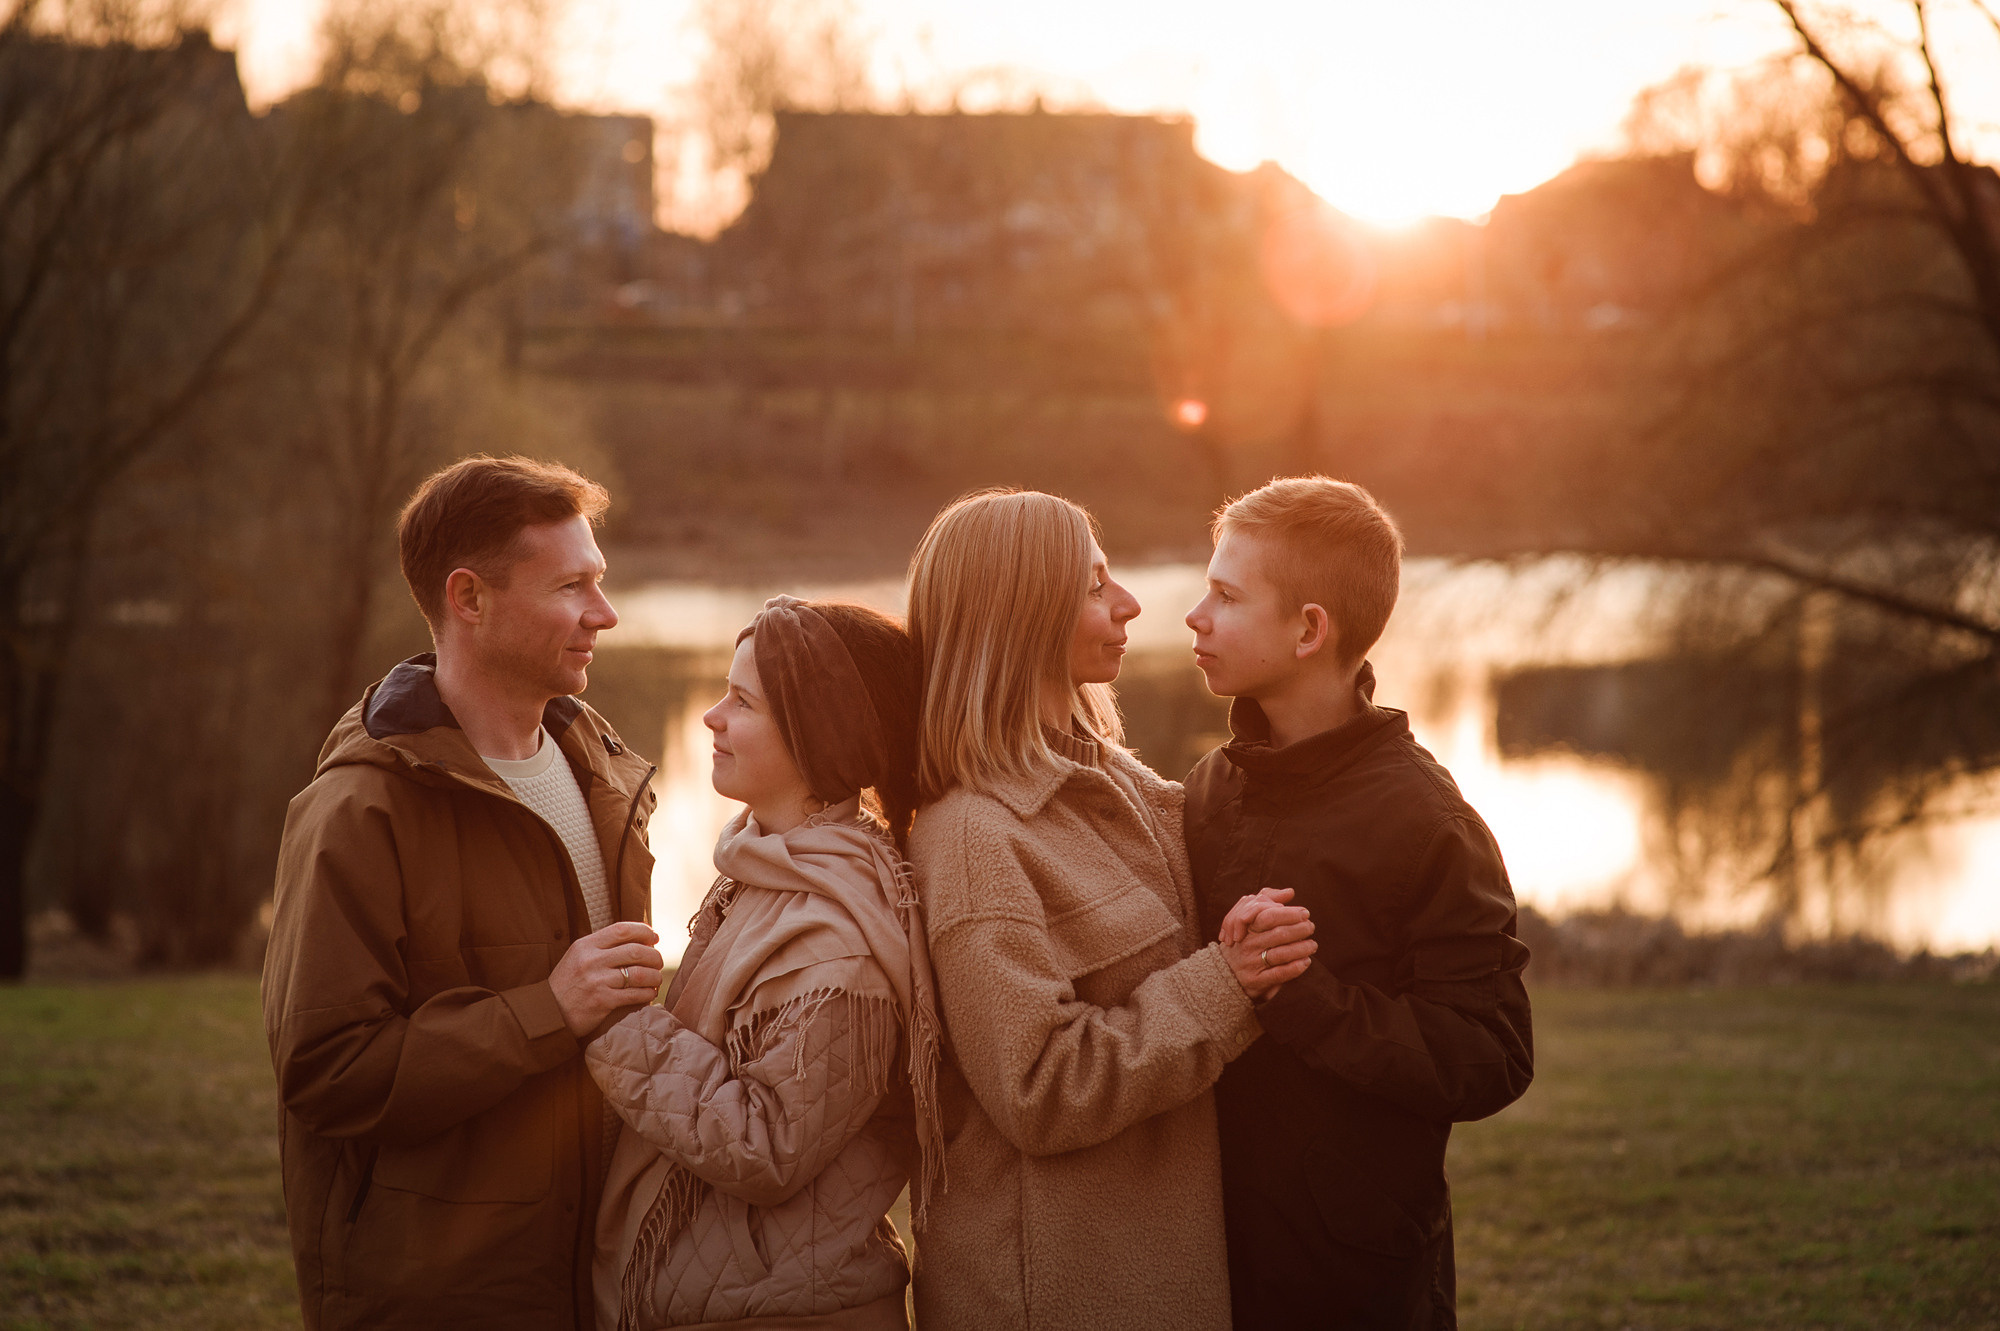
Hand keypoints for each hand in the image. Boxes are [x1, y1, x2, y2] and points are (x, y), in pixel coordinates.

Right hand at [550, 921, 664, 1038]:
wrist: (547, 1013)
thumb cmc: (568, 984)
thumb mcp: (578, 957)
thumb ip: (602, 947)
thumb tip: (639, 939)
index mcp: (585, 945)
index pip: (622, 929)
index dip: (644, 931)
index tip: (654, 937)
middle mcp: (591, 960)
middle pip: (636, 951)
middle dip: (654, 956)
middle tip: (658, 962)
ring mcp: (597, 981)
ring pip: (640, 973)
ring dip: (654, 976)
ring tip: (656, 980)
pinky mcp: (602, 1001)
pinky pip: (635, 994)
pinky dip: (647, 993)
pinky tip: (648, 994)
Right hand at [1220, 896, 1315, 1001]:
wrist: (1224, 975)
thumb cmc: (1245, 944)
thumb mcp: (1251, 923)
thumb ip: (1269, 904)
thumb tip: (1290, 891)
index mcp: (1247, 929)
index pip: (1267, 916)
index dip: (1288, 913)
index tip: (1304, 912)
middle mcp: (1248, 945)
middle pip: (1276, 934)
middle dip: (1298, 929)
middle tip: (1311, 927)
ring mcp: (1251, 963)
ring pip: (1280, 953)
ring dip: (1301, 948)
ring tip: (1313, 945)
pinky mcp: (1256, 981)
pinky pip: (1279, 973)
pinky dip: (1295, 968)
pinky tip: (1306, 962)